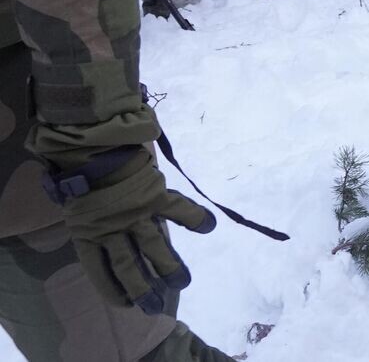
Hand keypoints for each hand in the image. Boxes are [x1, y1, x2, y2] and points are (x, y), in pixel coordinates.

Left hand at [57, 150, 215, 313]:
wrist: (93, 146)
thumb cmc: (81, 174)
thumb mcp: (77, 204)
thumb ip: (92, 220)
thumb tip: (102, 229)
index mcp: (88, 234)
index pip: (99, 270)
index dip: (112, 289)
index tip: (126, 303)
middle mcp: (113, 230)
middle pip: (129, 266)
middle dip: (144, 287)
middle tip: (157, 303)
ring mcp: (136, 214)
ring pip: (155, 248)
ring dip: (170, 267)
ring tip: (181, 282)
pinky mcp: (156, 196)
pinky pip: (178, 210)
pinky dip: (194, 218)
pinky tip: (209, 226)